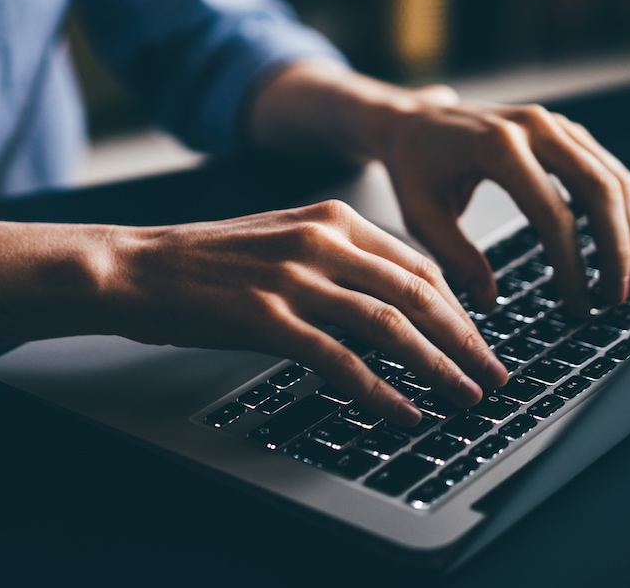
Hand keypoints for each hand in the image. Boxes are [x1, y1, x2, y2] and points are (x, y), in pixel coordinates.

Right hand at [104, 200, 508, 424]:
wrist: (137, 267)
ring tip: (465, 397)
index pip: (417, 263)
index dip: (456, 306)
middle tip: (492, 374)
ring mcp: (295, 279)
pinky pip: (341, 360)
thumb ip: (337, 257)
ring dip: (437, 367)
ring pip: (390, 326)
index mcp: (330, 217)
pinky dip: (380, 391)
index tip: (476, 338)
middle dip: (464, 339)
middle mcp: (321, 241)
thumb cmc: (207, 259)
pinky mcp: (268, 318)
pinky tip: (403, 411)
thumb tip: (390, 298)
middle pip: (416, 294)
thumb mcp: (282, 236)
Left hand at [379, 88, 629, 313]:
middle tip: (617, 297)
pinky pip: (610, 170)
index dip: (572, 265)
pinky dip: (628, 210)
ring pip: (615, 178)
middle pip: (599, 190)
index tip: (580, 305)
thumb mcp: (420, 215)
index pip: (551, 213)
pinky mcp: (566, 131)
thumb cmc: (414, 168)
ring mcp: (555, 124)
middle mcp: (535, 127)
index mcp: (497, 146)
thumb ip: (454, 258)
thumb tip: (490, 303)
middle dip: (617, 249)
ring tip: (629, 281)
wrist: (416, 121)